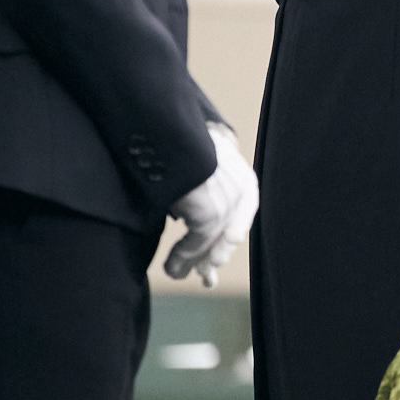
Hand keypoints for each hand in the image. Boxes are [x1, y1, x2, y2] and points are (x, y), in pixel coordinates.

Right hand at [164, 121, 256, 288]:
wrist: (158, 121)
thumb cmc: (167, 139)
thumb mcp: (193, 163)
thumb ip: (201, 186)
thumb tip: (194, 212)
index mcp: (238, 169)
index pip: (241, 212)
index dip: (227, 240)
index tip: (215, 262)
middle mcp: (239, 182)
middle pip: (231, 230)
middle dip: (214, 256)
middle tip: (203, 277)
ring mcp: (226, 195)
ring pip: (212, 239)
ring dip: (192, 260)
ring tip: (176, 273)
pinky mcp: (210, 207)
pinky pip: (198, 240)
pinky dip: (184, 257)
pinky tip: (172, 267)